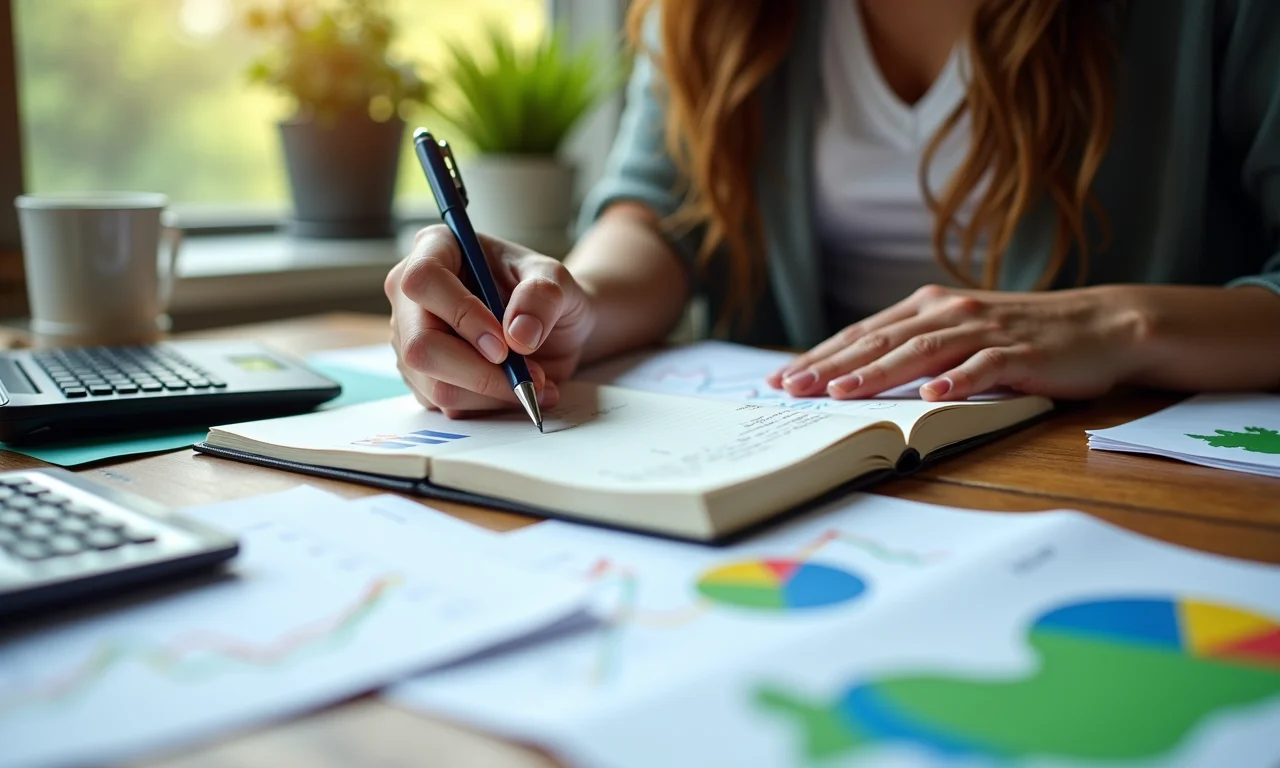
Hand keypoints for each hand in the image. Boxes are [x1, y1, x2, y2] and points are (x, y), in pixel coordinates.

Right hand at [386, 226, 595, 417]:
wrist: (552, 328)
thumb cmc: (545, 294)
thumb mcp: (557, 282)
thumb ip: (543, 297)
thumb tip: (518, 335)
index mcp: (436, 249)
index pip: (424, 280)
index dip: (461, 314)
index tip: (504, 344)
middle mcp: (411, 296)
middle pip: (420, 345)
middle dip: (478, 371)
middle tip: (528, 377)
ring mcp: (411, 339)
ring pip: (435, 384)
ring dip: (492, 393)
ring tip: (536, 383)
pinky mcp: (422, 378)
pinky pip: (447, 405)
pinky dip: (490, 405)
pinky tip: (519, 390)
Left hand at [765, 284, 1148, 400]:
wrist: (1100, 324)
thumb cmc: (1022, 336)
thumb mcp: (960, 335)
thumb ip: (915, 348)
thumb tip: (855, 376)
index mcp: (928, 306)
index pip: (862, 333)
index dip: (819, 355)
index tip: (780, 378)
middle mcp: (949, 311)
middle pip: (879, 340)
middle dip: (830, 365)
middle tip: (790, 388)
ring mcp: (984, 330)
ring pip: (921, 351)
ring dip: (878, 373)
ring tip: (841, 393)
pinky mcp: (1020, 352)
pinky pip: (983, 367)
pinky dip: (955, 381)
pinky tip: (929, 397)